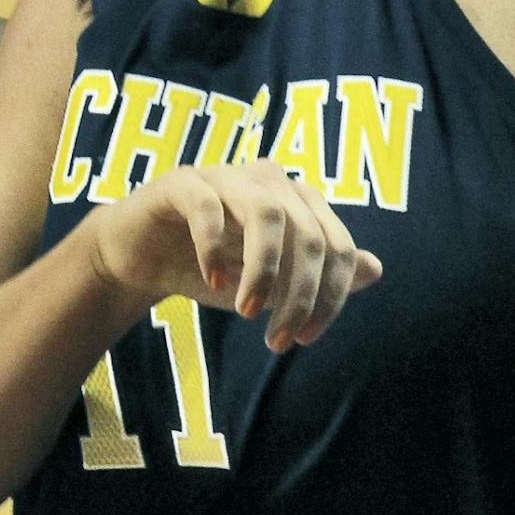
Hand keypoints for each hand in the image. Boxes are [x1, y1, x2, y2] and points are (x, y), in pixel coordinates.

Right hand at [85, 159, 384, 351]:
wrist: (140, 258)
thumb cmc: (211, 268)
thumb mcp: (269, 283)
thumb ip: (317, 276)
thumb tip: (374, 268)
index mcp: (297, 200)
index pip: (337, 246)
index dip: (330, 297)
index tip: (305, 339)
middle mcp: (268, 179)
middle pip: (309, 236)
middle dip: (299, 295)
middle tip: (276, 338)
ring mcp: (224, 175)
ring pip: (268, 215)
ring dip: (264, 272)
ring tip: (248, 311)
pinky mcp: (181, 182)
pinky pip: (208, 208)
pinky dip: (215, 249)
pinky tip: (214, 280)